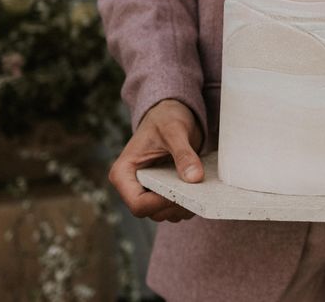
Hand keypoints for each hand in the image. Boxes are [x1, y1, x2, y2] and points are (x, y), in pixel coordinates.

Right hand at [108, 99, 203, 222]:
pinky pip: (174, 206)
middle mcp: (132, 186)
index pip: (137, 204)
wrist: (170, 113)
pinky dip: (189, 201)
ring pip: (165, 213)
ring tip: (201, 187)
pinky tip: (200, 187)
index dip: (161, 203)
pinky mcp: (162, 191)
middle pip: (153, 212)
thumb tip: (194, 178)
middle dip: (176, 205)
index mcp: (123, 173)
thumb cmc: (165, 117)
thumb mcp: (174, 131)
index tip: (184, 192)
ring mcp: (147, 191)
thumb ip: (183, 154)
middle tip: (199, 191)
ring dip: (184, 205)